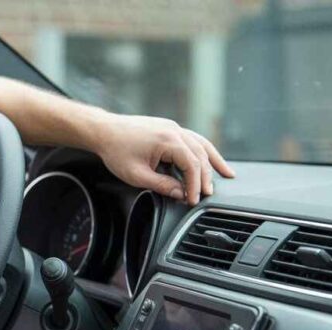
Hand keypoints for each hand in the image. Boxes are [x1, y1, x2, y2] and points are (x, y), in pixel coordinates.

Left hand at [93, 114, 234, 205]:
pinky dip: (203, 151)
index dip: (194, 185)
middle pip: (200, 155)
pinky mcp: (169, 128)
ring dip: (213, 161)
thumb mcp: (137, 175)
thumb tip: (180, 195)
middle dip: (205, 177)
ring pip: (201, 145)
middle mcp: (175, 131)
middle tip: (207, 194)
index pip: (192, 165)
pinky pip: (193, 140)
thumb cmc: (117, 151)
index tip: (193, 200)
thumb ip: (161, 185)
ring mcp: (173, 128)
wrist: (104, 131)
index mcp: (168, 141)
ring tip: (227, 174)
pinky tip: (210, 159)